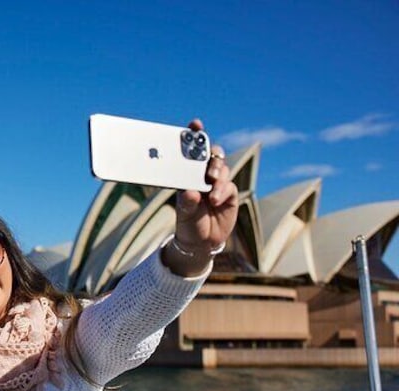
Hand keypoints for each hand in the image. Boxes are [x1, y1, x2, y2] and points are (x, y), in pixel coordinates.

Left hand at [163, 119, 237, 275]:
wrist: (201, 243)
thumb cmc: (188, 224)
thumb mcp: (183, 214)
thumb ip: (186, 202)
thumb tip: (190, 191)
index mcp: (188, 174)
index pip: (191, 151)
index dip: (194, 135)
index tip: (195, 124)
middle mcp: (203, 176)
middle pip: (211, 154)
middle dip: (211, 152)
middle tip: (206, 158)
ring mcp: (217, 184)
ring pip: (221, 168)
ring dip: (216, 173)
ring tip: (210, 183)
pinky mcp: (229, 194)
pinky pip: (229, 186)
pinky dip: (222, 191)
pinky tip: (215, 199)